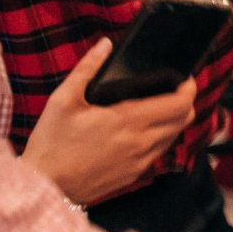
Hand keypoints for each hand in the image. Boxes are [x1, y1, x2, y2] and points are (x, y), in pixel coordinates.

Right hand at [22, 38, 196, 205]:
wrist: (44, 187)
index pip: (180, 104)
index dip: (189, 88)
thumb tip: (104, 44)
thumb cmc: (51, 144)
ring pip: (174, 137)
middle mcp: (142, 143)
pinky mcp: (133, 175)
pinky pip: (158, 153)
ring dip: (174, 121)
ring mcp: (140, 162)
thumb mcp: (63, 100)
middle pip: (184, 120)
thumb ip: (87, 68)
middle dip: (185, 102)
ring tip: (160, 106)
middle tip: (174, 89)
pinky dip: (160, 138)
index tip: (184, 78)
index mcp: (129, 121)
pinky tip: (143, 130)